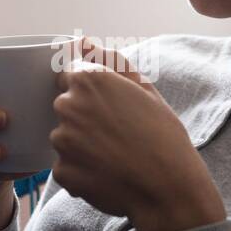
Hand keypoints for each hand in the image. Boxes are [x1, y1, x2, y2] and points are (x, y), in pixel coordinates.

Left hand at [49, 39, 225, 230]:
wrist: (168, 188)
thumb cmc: (163, 136)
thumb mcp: (145, 90)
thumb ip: (111, 61)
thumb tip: (84, 42)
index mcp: (89, 80)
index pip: (71, 74)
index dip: (92, 91)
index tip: (109, 106)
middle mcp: (68, 106)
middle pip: (66, 106)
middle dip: (84, 117)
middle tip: (116, 133)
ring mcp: (62, 141)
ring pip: (65, 138)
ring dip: (82, 145)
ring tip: (114, 156)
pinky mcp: (62, 171)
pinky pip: (66, 167)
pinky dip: (82, 171)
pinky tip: (107, 174)